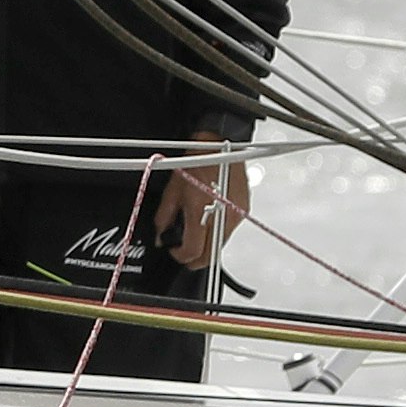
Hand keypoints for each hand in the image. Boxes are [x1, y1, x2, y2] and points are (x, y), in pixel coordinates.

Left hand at [154, 132, 250, 268]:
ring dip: (207, 247)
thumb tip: (161, 233)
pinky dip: (217, 233)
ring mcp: (236, 215)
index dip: (181, 256)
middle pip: (211, 255)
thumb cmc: (196, 160)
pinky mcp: (244, 211)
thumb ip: (165, 215)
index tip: (173, 252)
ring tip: (194, 238)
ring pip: (221, 245)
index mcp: (202, 211)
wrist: (219, 146)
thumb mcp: (172, 188)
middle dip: (196, 260)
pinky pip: (229, 231)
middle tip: (184, 255)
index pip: (194, 250)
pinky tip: (208, 223)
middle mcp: (222, 217)